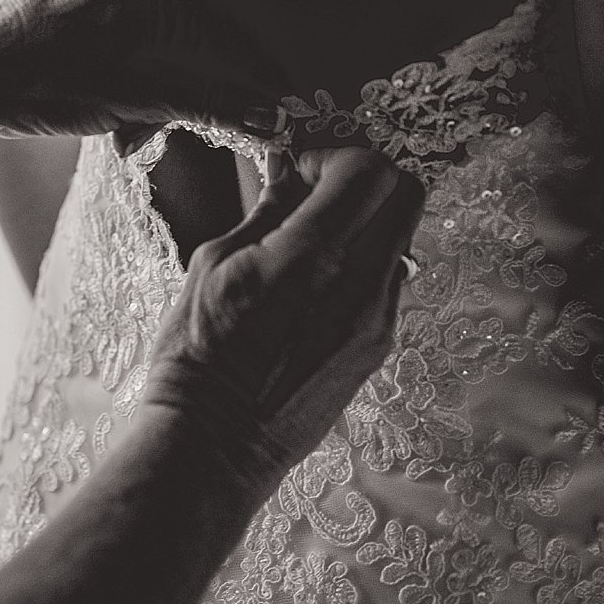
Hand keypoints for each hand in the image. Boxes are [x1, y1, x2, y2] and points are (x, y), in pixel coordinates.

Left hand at [0, 0, 288, 153]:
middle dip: (205, 92)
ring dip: (170, 92)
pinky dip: (149, 75)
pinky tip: (125, 113)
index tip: (294, 113)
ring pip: (179, 41)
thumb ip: (216, 104)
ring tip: (135, 132)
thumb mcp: (142, 100)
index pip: (236, 39)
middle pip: (211, 37)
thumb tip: (274, 117)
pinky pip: (152, 33)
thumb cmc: (44, 81)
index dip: (265, 84)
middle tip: (195, 132)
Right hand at [144, 146, 424, 490]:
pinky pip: (391, 280)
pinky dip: (364, 262)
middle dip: (366, 178)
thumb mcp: (215, 265)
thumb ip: (267, 210)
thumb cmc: (197, 357)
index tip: (301, 170)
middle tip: (318, 191)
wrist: (213, 448)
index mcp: (311, 258)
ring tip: (314, 240)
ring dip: (367, 220)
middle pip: (405, 193)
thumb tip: (288, 168)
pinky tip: (318, 284)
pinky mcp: (379, 346)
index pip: (370, 170)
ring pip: (401, 235)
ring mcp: (377, 320)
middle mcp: (359, 286)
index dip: (336, 155)